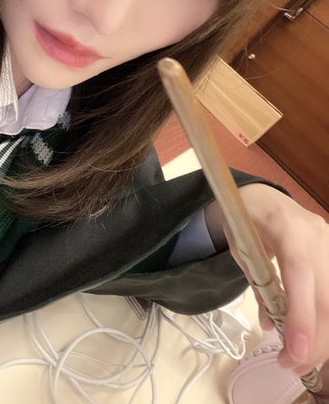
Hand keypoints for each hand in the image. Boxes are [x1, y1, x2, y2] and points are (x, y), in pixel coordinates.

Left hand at [206, 184, 328, 379]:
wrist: (262, 195)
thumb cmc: (245, 218)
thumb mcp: (240, 248)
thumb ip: (257, 285)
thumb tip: (271, 327)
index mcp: (286, 227)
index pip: (299, 273)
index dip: (302, 315)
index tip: (295, 351)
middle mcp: (317, 234)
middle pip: (327, 297)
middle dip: (312, 340)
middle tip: (290, 365)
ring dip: (322, 337)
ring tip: (299, 358)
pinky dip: (325, 319)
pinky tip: (313, 337)